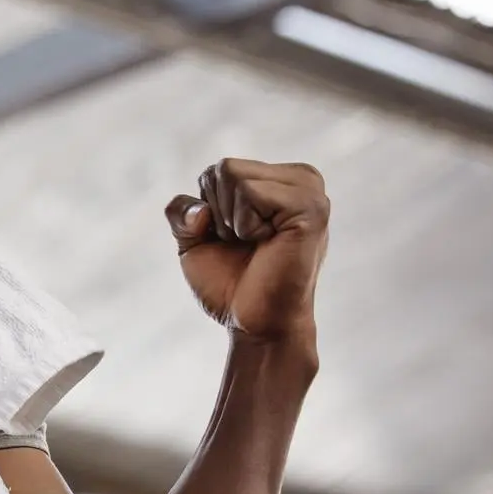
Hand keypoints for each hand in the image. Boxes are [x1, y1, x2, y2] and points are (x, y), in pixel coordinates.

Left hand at [166, 159, 328, 344]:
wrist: (254, 325)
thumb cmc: (231, 284)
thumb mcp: (194, 241)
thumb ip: (182, 211)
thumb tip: (199, 209)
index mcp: (279, 181)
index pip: (218, 170)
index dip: (210, 210)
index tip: (235, 240)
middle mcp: (300, 178)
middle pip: (223, 168)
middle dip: (219, 213)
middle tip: (247, 246)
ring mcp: (309, 191)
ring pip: (233, 176)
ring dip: (232, 221)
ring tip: (259, 245)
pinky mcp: (310, 208)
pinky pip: (250, 192)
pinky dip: (245, 224)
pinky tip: (268, 243)